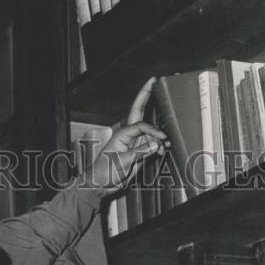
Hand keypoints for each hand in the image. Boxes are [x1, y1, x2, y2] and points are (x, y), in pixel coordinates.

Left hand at [83, 77, 166, 192]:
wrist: (101, 184)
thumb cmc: (104, 172)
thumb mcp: (122, 162)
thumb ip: (140, 152)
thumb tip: (155, 144)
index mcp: (122, 134)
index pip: (141, 125)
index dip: (153, 131)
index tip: (161, 139)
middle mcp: (128, 134)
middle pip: (139, 111)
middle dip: (146, 95)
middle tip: (153, 80)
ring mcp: (134, 142)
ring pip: (150, 132)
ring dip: (158, 137)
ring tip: (164, 146)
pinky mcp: (138, 151)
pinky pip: (151, 144)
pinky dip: (158, 146)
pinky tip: (161, 151)